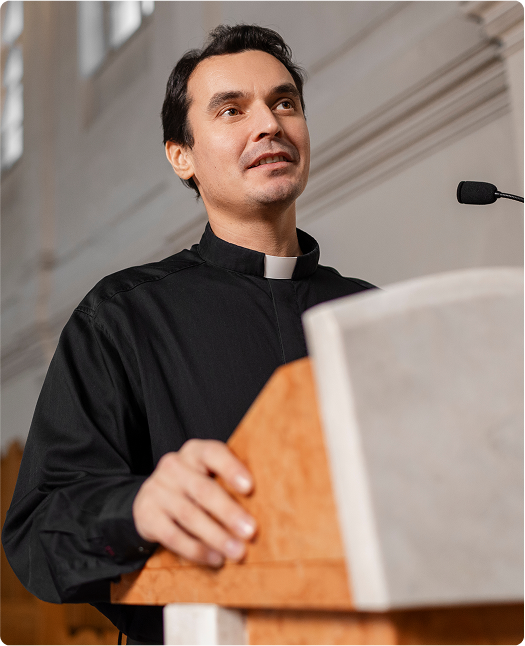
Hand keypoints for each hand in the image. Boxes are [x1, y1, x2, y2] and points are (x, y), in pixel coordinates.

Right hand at [132, 439, 255, 566]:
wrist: (151, 499)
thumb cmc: (194, 486)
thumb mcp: (208, 475)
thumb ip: (230, 483)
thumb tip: (269, 506)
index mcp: (194, 452)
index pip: (213, 453)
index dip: (231, 469)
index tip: (250, 487)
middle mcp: (174, 466)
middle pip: (203, 489)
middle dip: (228, 512)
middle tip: (251, 531)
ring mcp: (157, 490)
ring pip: (189, 515)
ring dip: (216, 536)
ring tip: (237, 552)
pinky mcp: (146, 515)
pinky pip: (173, 535)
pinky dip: (196, 550)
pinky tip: (215, 559)